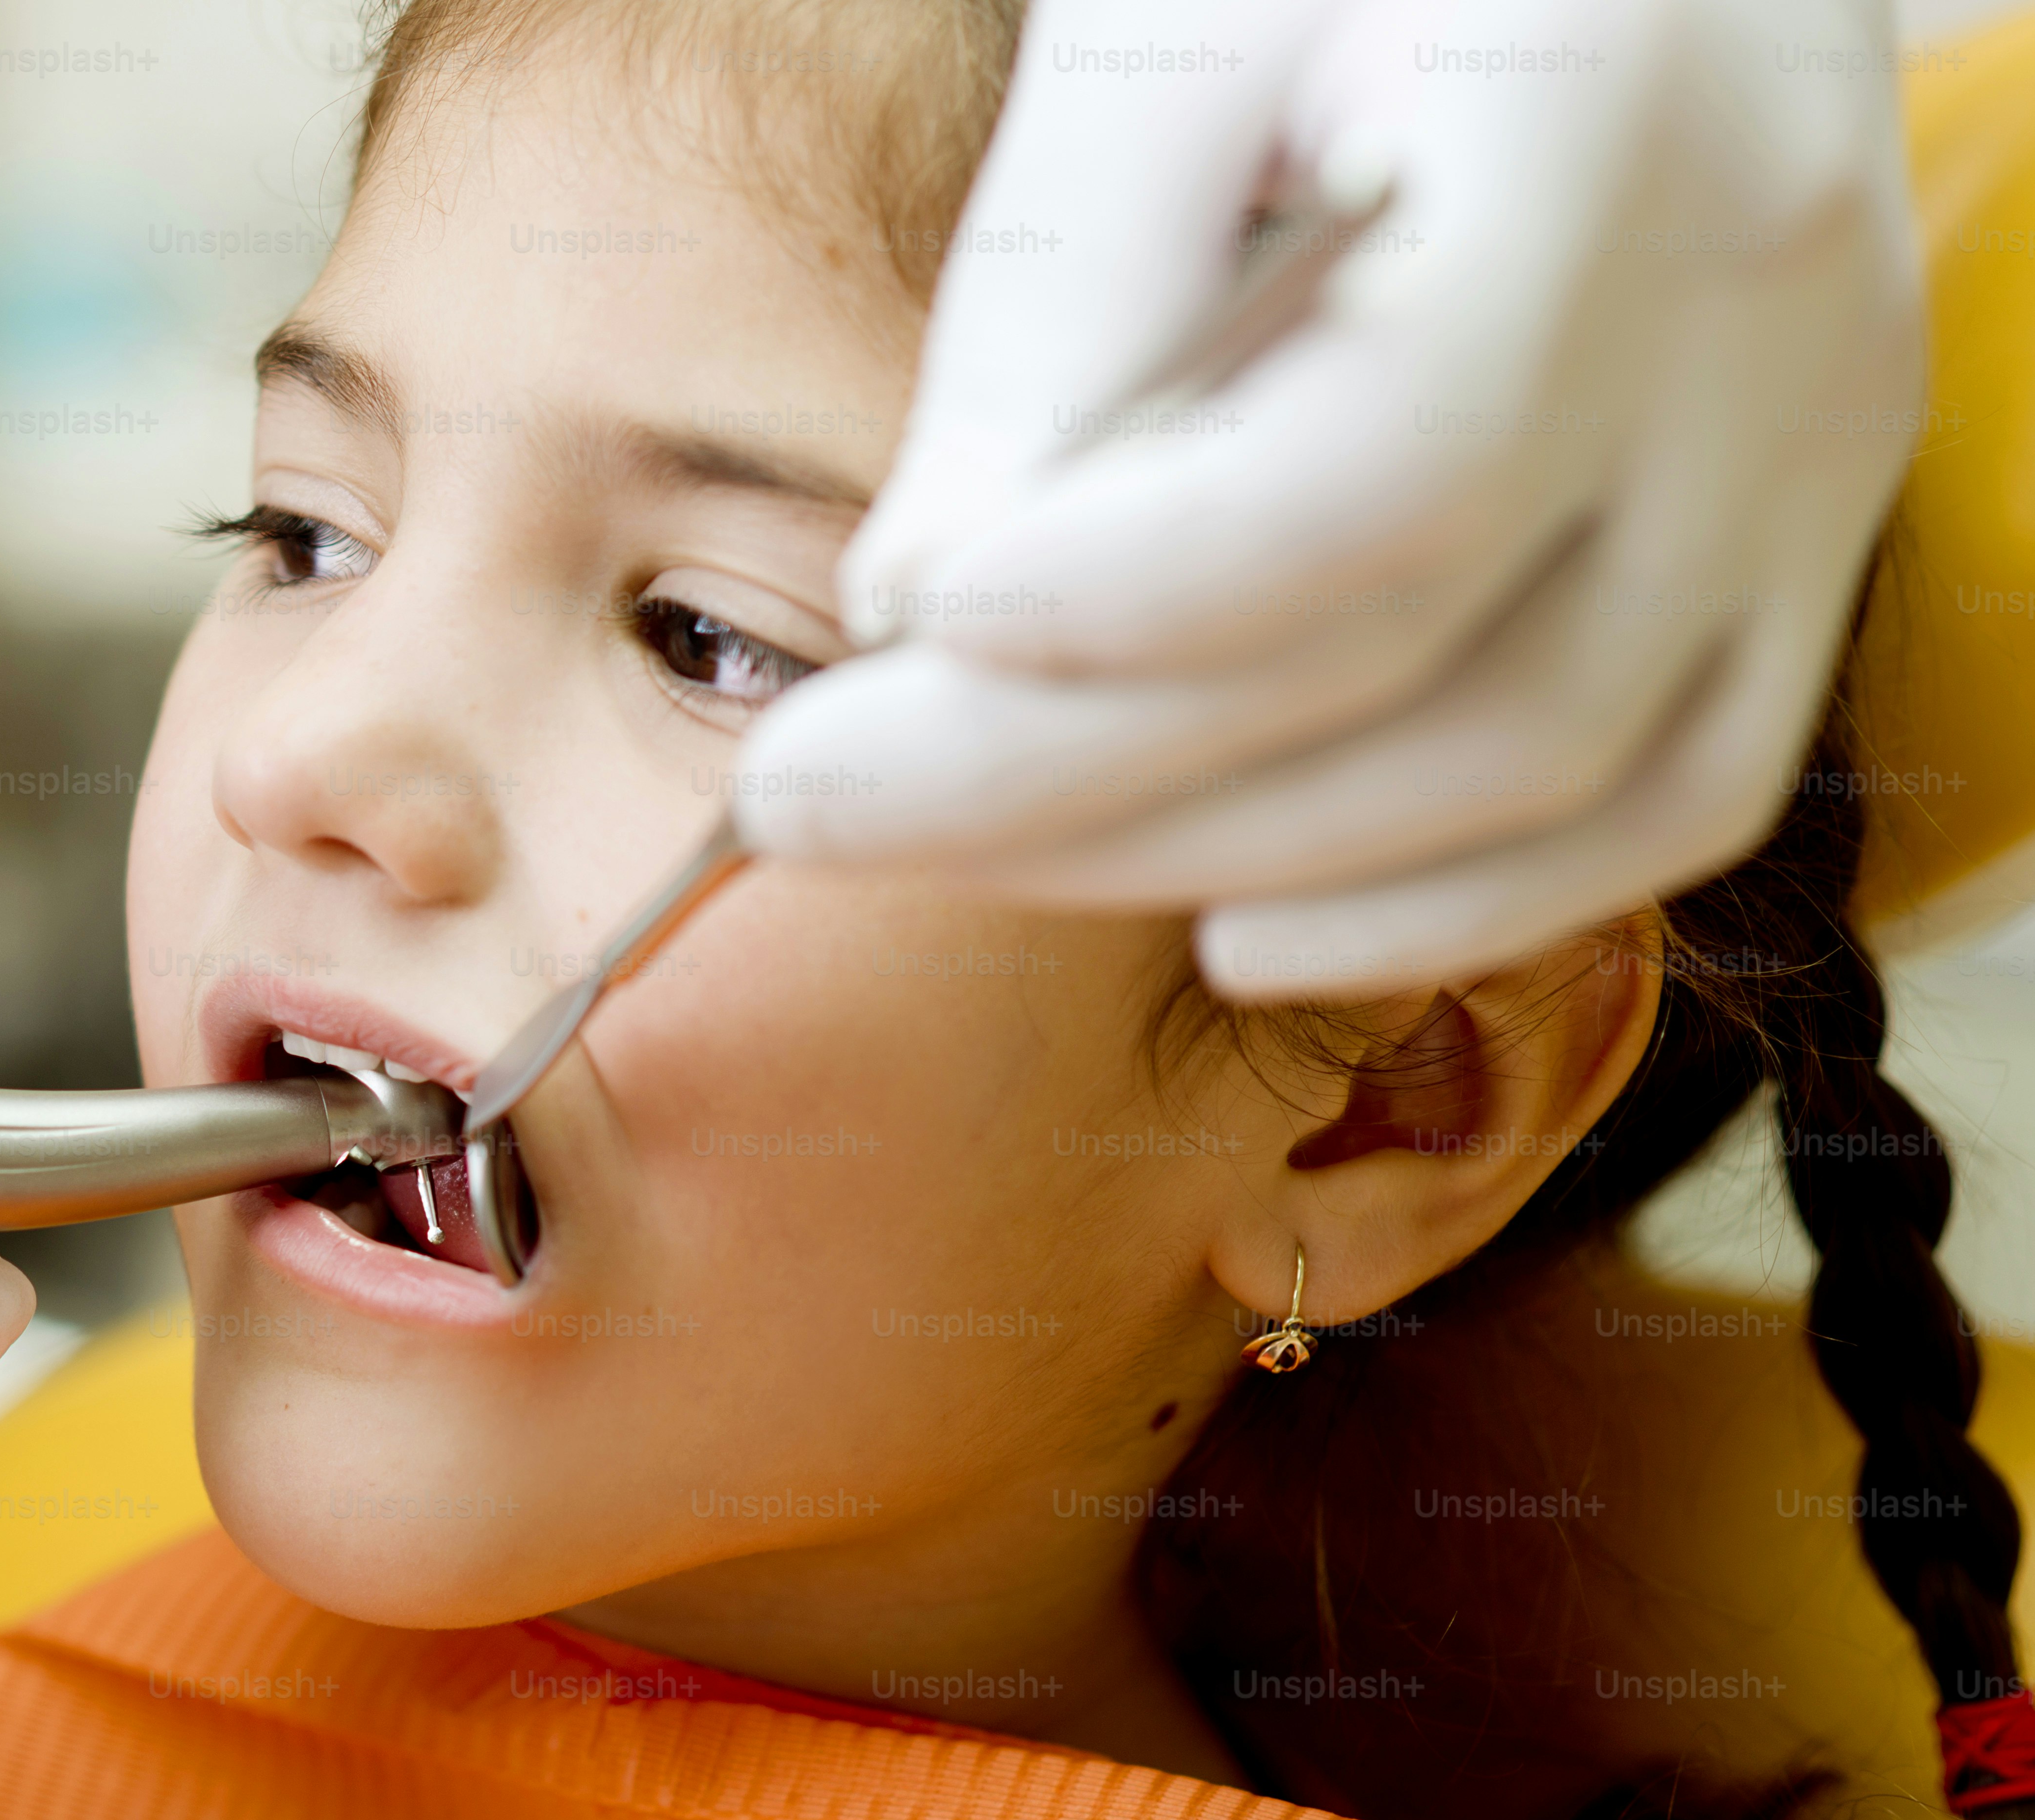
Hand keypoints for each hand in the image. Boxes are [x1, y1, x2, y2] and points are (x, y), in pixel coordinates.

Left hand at [735, 0, 1924, 996]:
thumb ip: (1055, 306)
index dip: (1135, 591)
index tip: (908, 622)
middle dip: (1067, 773)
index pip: (1389, 463)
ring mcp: (1812, 448)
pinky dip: (1444, 908)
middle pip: (1413, 661)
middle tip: (810, 798)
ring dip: (1204, 854)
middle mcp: (1754, 311)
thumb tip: (913, 612)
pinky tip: (1228, 928)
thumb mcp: (1167, 34)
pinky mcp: (1811, 545)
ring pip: (1527, 774)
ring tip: (959, 845)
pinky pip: (1667, 801)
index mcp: (1605, 123)